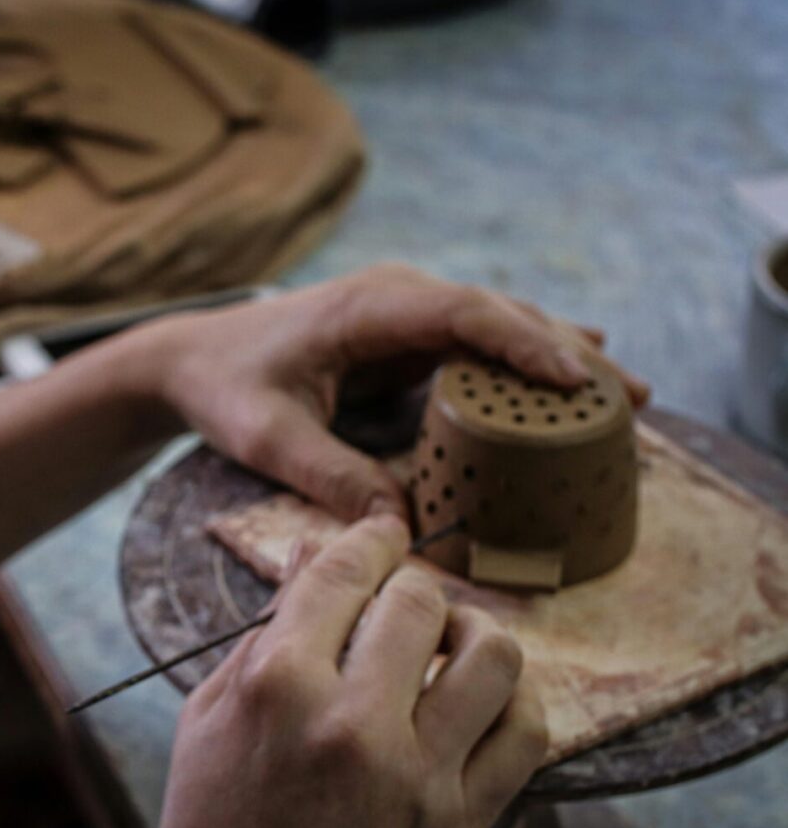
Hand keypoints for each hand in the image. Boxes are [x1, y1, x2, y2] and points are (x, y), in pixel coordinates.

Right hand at [110, 515, 548, 827]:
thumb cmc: (213, 825)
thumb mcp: (210, 716)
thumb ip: (265, 631)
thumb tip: (315, 553)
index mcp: (275, 686)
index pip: (344, 572)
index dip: (370, 538)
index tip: (383, 533)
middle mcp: (350, 723)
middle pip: (419, 601)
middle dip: (410, 586)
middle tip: (401, 604)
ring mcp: (414, 775)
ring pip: (492, 655)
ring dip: (473, 633)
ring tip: (450, 644)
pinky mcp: (460, 823)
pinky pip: (527, 733)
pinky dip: (514, 701)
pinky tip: (479, 702)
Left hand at [142, 263, 651, 521]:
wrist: (192, 359)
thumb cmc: (225, 389)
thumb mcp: (268, 439)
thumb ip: (331, 476)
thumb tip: (401, 528)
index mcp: (366, 309)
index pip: (463, 314)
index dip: (524, 343)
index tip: (577, 377)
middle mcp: (396, 299)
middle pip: (499, 316)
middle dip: (567, 354)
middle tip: (634, 397)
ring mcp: (405, 313)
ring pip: (497, 328)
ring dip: (558, 357)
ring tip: (627, 397)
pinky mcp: (407, 338)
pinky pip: (476, 347)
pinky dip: (524, 367)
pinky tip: (574, 388)